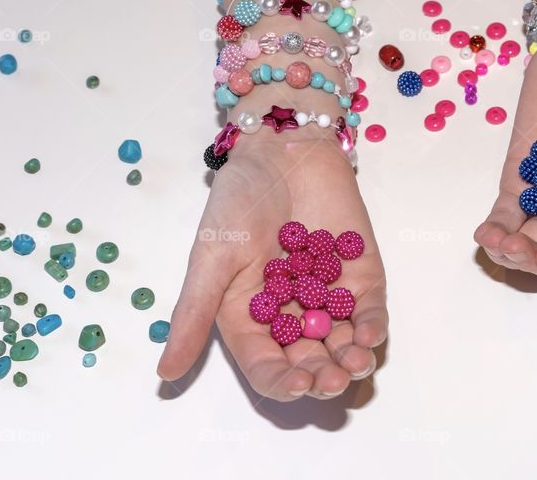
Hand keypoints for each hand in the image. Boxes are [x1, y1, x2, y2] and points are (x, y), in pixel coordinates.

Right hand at [158, 139, 387, 399]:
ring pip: (344, 343)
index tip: (297, 386)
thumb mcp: (209, 258)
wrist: (280, 150)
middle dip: (322, 376)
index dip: (282, 382)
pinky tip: (370, 335)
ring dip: (351, 360)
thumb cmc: (238, 201)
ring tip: (354, 364)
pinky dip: (372, 326)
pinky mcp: (361, 275)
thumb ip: (193, 315)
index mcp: (251, 319)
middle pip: (310, 361)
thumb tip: (164, 376)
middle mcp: (291, 315)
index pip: (267, 366)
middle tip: (331, 381)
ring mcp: (329, 296)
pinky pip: (369, 311)